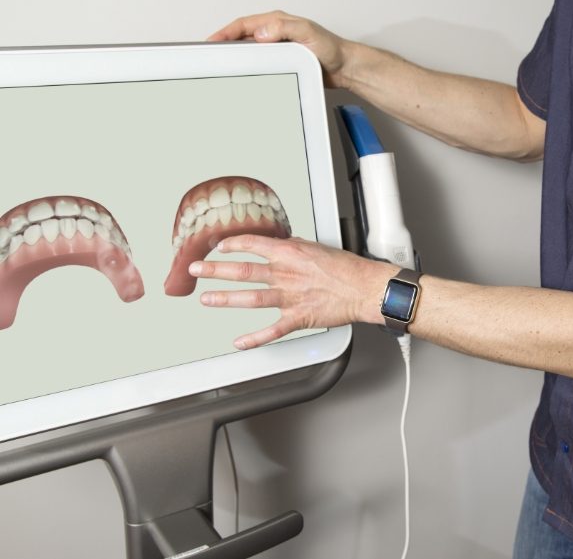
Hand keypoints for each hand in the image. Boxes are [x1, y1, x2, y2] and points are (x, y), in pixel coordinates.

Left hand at [188, 234, 395, 348]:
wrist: (364, 288)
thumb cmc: (347, 268)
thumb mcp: (318, 247)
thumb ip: (295, 246)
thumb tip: (281, 243)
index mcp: (290, 253)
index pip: (253, 244)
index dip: (232, 244)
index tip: (219, 247)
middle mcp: (285, 274)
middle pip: (243, 270)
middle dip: (215, 270)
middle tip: (196, 269)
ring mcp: (289, 297)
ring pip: (250, 298)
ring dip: (225, 299)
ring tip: (206, 299)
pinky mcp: (297, 318)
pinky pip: (271, 331)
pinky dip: (254, 338)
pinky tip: (239, 342)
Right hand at [208, 10, 351, 87]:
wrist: (344, 68)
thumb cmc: (331, 50)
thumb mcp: (308, 33)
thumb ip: (285, 29)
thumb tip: (262, 32)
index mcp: (278, 23)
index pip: (244, 25)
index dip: (226, 33)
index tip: (213, 42)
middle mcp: (276, 35)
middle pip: (243, 39)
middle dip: (226, 47)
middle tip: (212, 57)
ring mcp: (278, 50)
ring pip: (251, 54)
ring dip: (237, 61)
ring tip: (224, 70)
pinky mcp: (283, 65)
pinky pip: (261, 67)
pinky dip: (251, 72)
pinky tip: (246, 80)